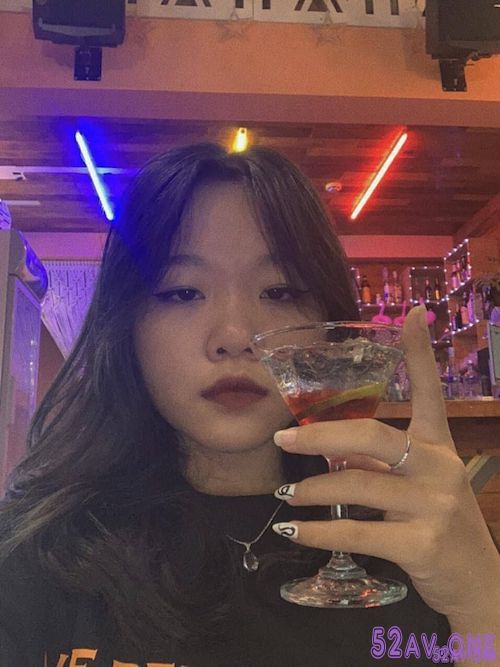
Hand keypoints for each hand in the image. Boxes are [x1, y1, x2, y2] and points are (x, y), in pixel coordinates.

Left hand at [273, 305, 499, 627]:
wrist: (478, 583)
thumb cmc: (440, 525)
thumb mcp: (419, 486)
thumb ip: (380, 464)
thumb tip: (325, 448)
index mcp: (438, 447)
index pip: (430, 393)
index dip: (420, 353)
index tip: (412, 313)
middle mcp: (439, 467)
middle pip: (373, 437)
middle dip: (322, 436)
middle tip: (282, 441)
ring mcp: (434, 506)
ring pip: (357, 486)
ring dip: (313, 491)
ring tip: (285, 496)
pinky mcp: (422, 544)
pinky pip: (357, 532)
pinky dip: (319, 533)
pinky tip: (293, 530)